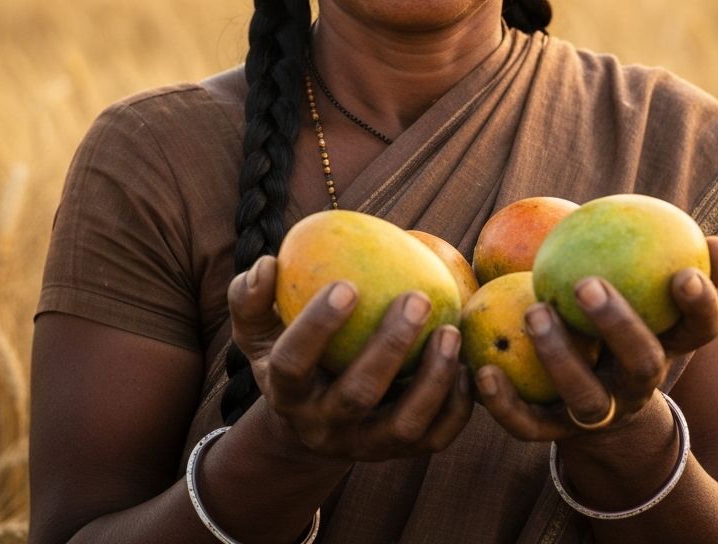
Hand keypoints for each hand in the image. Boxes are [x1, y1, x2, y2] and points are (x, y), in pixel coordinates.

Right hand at [228, 255, 472, 460]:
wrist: (308, 423)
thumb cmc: (285, 353)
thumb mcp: (258, 331)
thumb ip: (251, 297)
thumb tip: (268, 264)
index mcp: (286, 393)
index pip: (294, 364)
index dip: (317, 329)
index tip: (345, 286)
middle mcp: (323, 426)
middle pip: (357, 395)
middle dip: (389, 348)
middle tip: (417, 299)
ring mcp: (363, 445)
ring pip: (402, 425)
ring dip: (432, 380)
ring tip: (450, 332)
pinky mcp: (399, 453)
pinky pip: (434, 439)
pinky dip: (455, 407)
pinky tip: (467, 366)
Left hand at [474, 236, 717, 440]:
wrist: (610, 422)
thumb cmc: (630, 337)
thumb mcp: (656, 308)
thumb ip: (682, 270)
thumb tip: (717, 239)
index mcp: (667, 351)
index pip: (697, 332)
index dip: (699, 307)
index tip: (683, 273)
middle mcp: (636, 387)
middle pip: (642, 365)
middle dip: (619, 326)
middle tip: (587, 284)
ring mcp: (598, 414)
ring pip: (586, 397)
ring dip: (560, 357)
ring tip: (534, 310)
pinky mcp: (556, 433)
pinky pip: (528, 425)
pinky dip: (504, 402)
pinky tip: (481, 370)